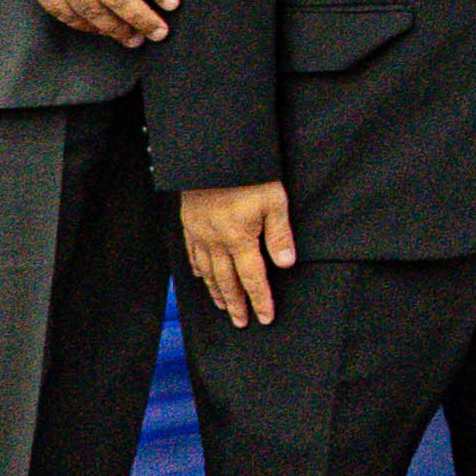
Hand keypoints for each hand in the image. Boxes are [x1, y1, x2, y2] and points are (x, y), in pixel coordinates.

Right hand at [179, 182, 294, 328]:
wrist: (214, 153)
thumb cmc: (249, 174)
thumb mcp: (274, 201)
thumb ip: (280, 235)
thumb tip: (286, 264)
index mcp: (239, 239)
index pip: (252, 278)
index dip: (260, 300)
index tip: (265, 317)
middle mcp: (216, 241)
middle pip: (227, 281)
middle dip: (236, 304)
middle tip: (241, 322)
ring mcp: (199, 233)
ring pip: (207, 271)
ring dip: (216, 291)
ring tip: (223, 306)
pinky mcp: (189, 222)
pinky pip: (191, 252)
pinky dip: (197, 269)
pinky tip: (200, 276)